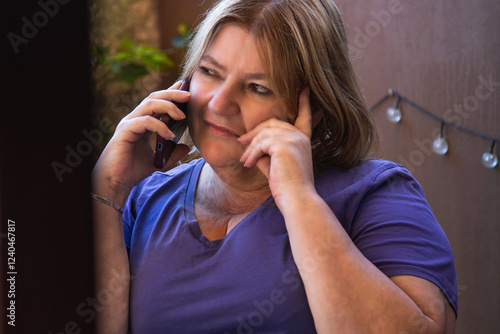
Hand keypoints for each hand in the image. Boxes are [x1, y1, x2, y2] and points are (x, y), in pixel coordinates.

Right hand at [92, 81, 190, 203]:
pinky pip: (144, 121)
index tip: (186, 88)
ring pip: (149, 105)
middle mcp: (135, 119)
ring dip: (168, 106)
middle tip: (189, 95)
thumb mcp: (158, 161)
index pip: (157, 102)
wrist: (116, 182)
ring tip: (182, 115)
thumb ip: (171, 153)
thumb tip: (186, 147)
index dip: (171, 93)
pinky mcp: (125, 131)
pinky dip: (159, 126)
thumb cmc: (133, 170)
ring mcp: (129, 123)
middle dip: (172, 94)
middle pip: (154, 98)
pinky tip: (170, 134)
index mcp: (142, 123)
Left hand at [238, 88, 314, 205]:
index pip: (305, 117)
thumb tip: (251, 146)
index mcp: (303, 140)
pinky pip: (260, 144)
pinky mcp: (284, 145)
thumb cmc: (287, 186)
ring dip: (250, 147)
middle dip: (254, 132)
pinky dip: (251, 153)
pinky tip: (248, 164)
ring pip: (263, 134)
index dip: (304, 103)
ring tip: (245, 160)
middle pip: (272, 123)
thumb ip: (267, 151)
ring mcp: (293, 139)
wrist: (296, 198)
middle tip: (241, 142)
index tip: (304, 89)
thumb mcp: (276, 164)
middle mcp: (300, 136)